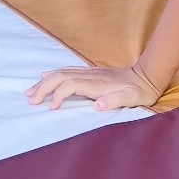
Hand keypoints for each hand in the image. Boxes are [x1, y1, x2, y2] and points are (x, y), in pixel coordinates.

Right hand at [26, 64, 160, 111]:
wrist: (148, 76)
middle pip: (59, 77)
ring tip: (30, 92)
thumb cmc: (140, 91)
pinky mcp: (91, 72)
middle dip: (43, 87)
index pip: (69, 85)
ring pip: (60, 73)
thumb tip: (97, 105)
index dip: (58, 95)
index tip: (51, 108)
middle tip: (30, 100)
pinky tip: (45, 76)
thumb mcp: (132, 98)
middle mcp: (89, 75)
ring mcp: (89, 72)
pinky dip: (53, 74)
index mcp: (96, 83)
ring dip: (44, 81)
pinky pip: (66, 71)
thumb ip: (115, 101)